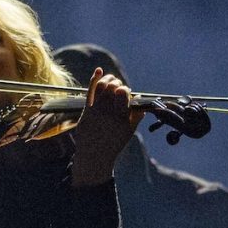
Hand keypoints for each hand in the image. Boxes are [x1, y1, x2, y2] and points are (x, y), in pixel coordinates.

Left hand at [68, 70, 134, 186]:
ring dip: (108, 79)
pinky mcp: (86, 111)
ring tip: (111, 81)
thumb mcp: (129, 131)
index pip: (123, 93)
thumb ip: (137, 116)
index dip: (125, 89)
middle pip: (111, 87)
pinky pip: (90, 91)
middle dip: (117, 83)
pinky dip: (94, 78)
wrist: (94, 156)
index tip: (126, 93)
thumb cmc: (114, 143)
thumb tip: (142, 101)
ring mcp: (95, 111)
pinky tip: (98, 70)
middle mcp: (107, 113)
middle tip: (118, 88)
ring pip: (101, 86)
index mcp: (120, 117)